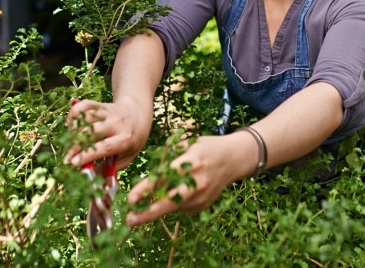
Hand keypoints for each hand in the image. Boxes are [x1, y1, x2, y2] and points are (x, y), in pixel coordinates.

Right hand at [64, 99, 149, 169]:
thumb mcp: (127, 156)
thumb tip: (91, 179)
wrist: (138, 114)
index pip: (106, 146)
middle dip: (76, 146)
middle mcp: (117, 123)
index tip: (74, 163)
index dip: (88, 155)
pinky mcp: (100, 105)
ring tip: (68, 143)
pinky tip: (70, 125)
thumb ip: (110, 168)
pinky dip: (74, 113)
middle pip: (92, 132)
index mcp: (126, 139)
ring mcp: (108, 112)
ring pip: (86, 118)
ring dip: (73, 131)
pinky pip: (84, 106)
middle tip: (66, 158)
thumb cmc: (131, 140)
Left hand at [125, 132, 257, 226]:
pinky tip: (174, 193)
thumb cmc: (206, 148)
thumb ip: (169, 158)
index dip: (147, 189)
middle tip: (130, 219)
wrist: (234, 159)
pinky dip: (172, 203)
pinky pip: (181, 208)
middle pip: (170, 202)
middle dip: (149, 212)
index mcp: (192, 162)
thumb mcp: (187, 144)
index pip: (165, 178)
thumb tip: (148, 178)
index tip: (131, 197)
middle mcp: (198, 182)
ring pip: (173, 207)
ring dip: (156, 209)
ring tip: (140, 212)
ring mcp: (202, 196)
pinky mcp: (204, 205)